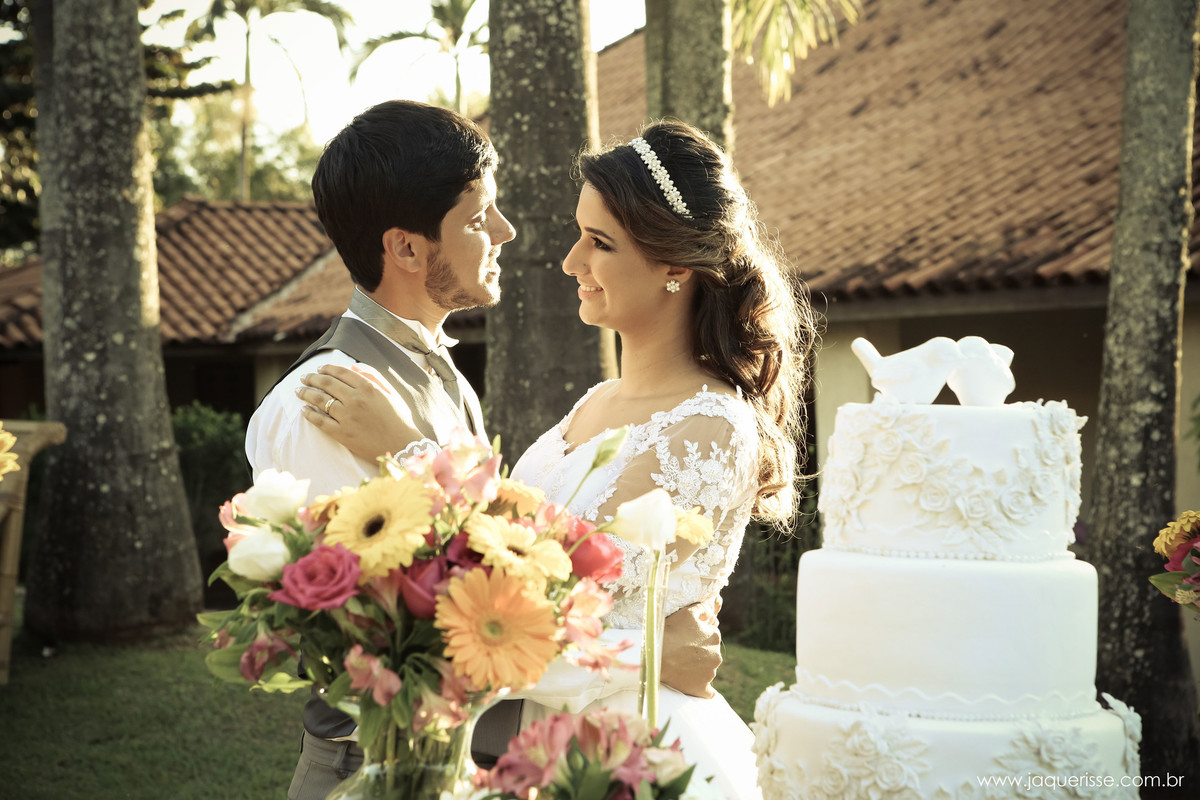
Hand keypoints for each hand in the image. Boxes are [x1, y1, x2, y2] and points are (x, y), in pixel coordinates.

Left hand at [297, 363, 422, 461]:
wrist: (401, 445)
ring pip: (320, 400)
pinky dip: (309, 415)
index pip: (341, 372)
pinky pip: (320, 421)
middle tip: (303, 378)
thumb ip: (373, 376)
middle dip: (312, 378)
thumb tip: (353, 367)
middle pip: (327, 384)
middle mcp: (355, 399)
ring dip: (306, 393)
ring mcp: (347, 417)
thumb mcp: (390, 393)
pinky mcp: (342, 433)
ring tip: (299, 391)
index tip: (319, 369)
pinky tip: (304, 410)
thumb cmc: (399, 419)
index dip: (327, 369)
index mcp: (368, 388)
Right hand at [660, 597, 721, 697]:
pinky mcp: (702, 688)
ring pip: (707, 669)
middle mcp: (716, 656)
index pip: (709, 636)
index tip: (684, 638)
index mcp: (715, 637)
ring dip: (698, 668)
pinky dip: (702, 688)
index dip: (696, 636)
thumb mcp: (687, 613)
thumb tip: (712, 613)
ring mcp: (710, 673)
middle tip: (681, 651)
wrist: (656, 656)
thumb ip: (703, 608)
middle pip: (709, 653)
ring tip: (680, 665)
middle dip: (699, 652)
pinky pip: (707, 691)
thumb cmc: (670, 632)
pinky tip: (693, 683)